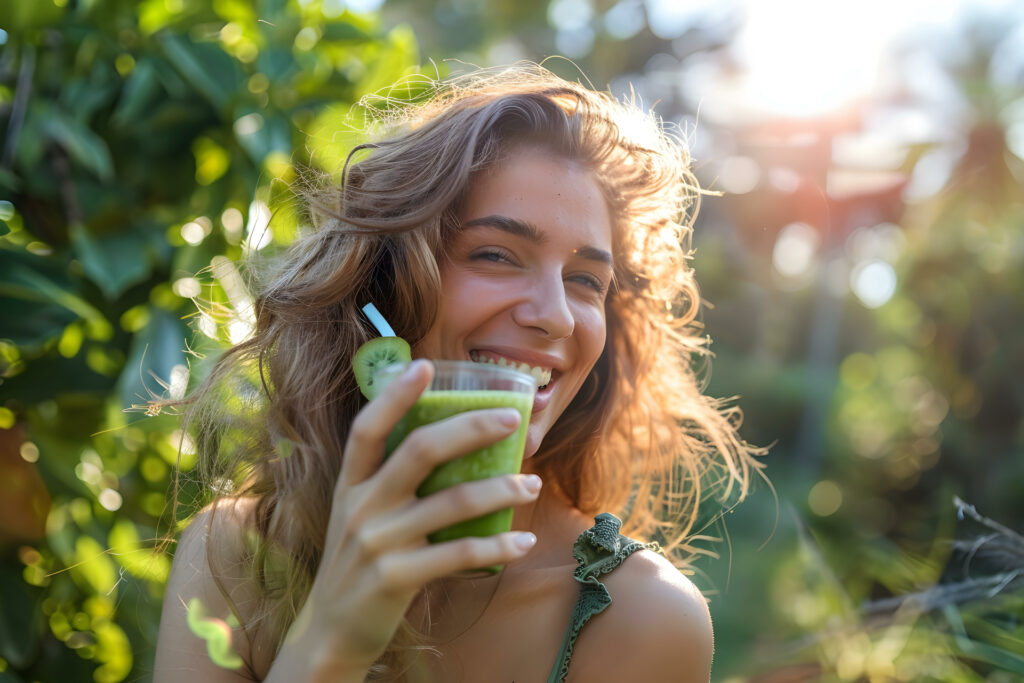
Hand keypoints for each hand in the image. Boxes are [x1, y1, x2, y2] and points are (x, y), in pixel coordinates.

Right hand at [274, 360, 541, 677]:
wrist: (331, 631)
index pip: (367, 428)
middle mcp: (360, 506)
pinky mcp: (396, 578)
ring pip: (452, 502)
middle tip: (512, 419)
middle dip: (471, 427)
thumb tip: (453, 445)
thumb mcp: (360, 515)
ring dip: (502, 489)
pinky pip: (460, 554)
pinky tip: (524, 541)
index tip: (426, 365)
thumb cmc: (361, 561)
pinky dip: (498, 546)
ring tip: (533, 484)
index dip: (394, 395)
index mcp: (350, 484)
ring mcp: (377, 543)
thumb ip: (391, 482)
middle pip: (419, 450)